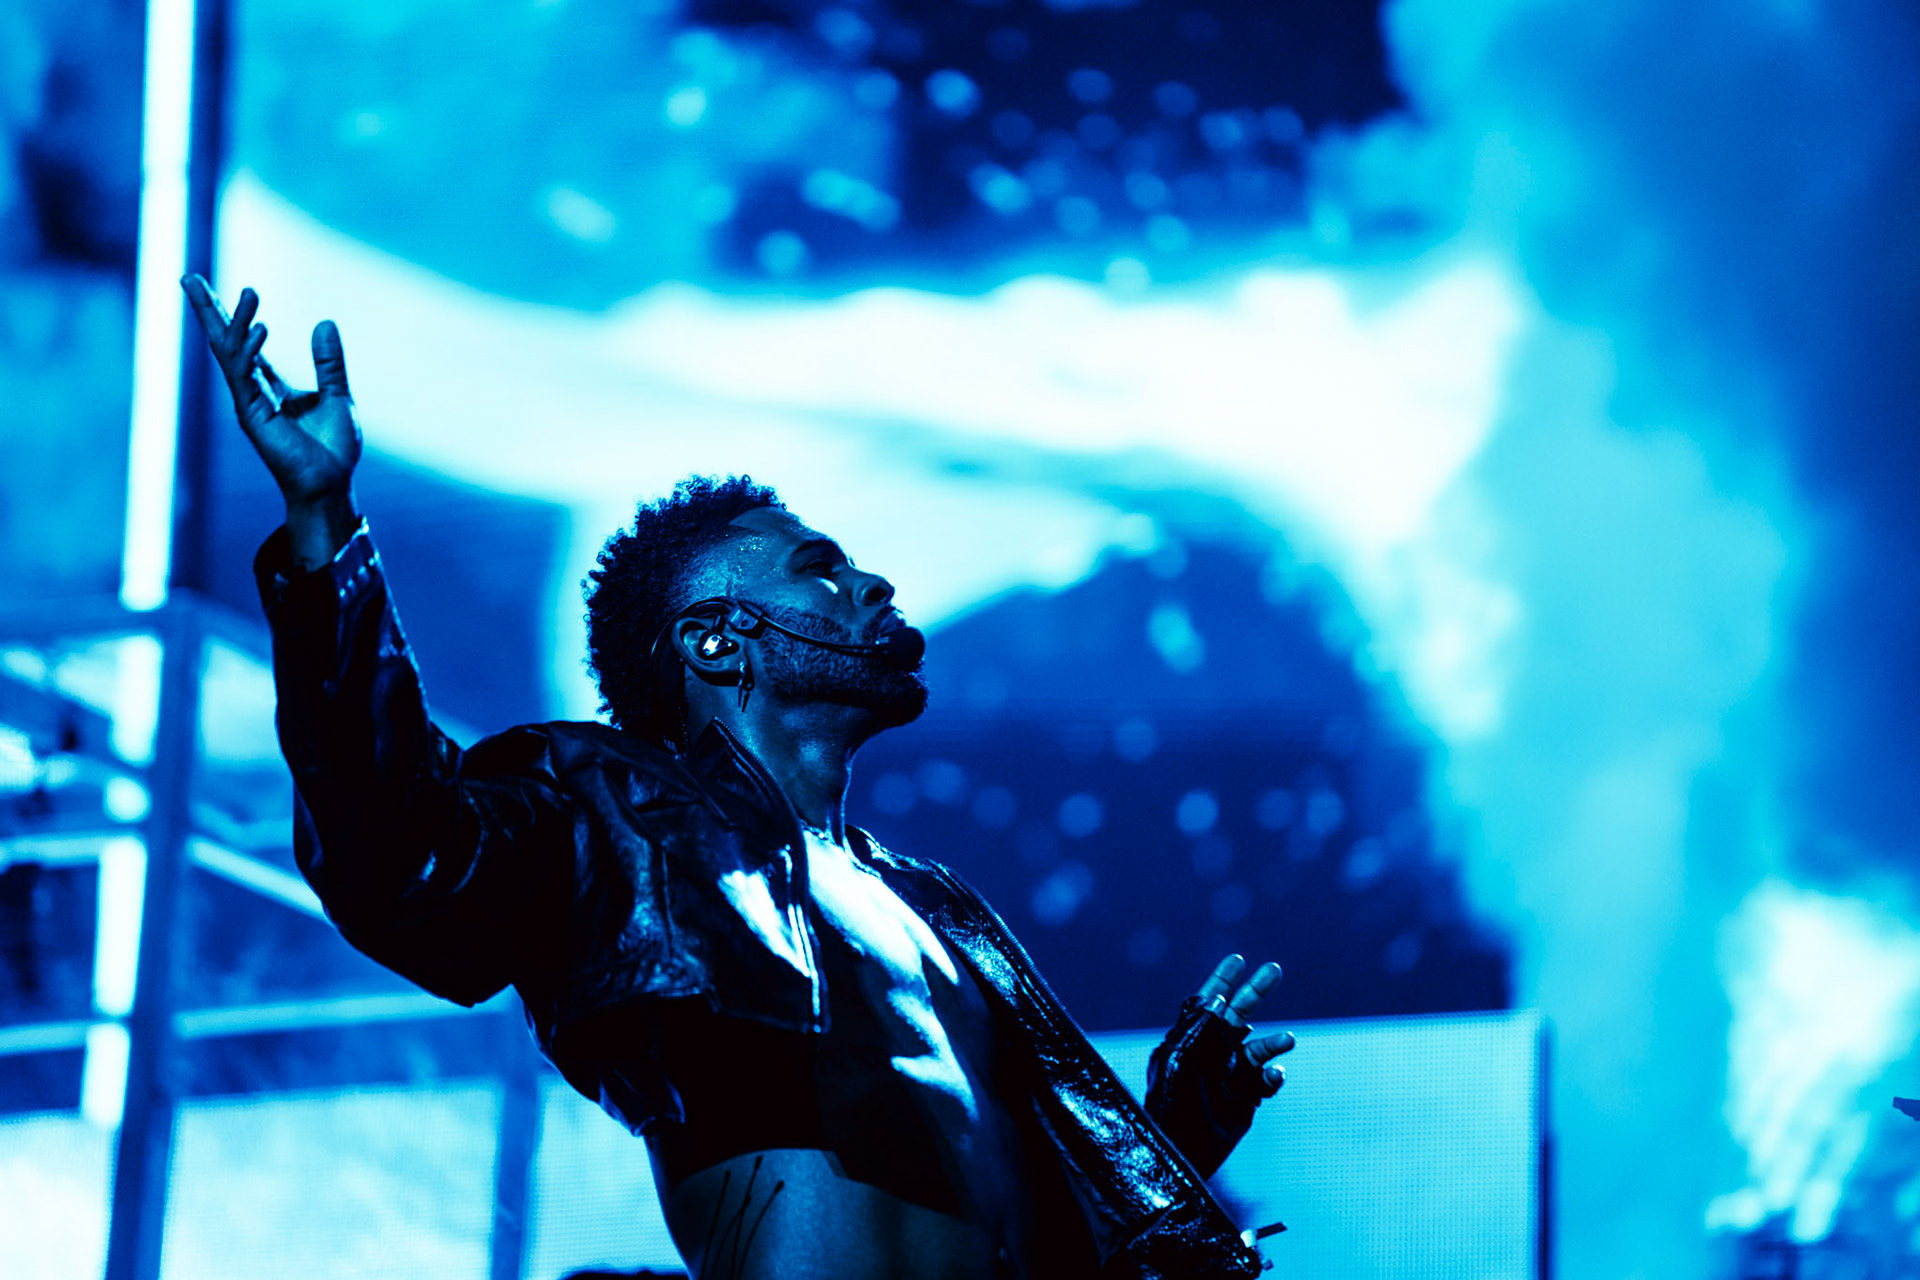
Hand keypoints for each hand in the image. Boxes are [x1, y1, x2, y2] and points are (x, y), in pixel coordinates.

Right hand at [184, 275, 362, 567]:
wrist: (331, 484)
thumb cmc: (333, 449)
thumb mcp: (338, 396)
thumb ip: (329, 363)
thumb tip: (325, 322)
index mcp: (270, 386)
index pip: (245, 343)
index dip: (233, 315)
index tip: (221, 288)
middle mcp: (253, 391)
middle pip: (224, 341)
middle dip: (207, 310)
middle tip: (187, 276)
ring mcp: (249, 403)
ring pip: (232, 354)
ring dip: (236, 321)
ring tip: (249, 292)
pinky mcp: (253, 416)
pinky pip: (245, 376)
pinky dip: (250, 351)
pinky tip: (260, 329)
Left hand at [1145, 953, 1297, 1177]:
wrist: (1181, 1153)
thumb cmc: (1170, 1106)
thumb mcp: (1180, 1062)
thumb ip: (1199, 1029)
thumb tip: (1218, 998)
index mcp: (1190, 1041)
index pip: (1207, 1003)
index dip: (1221, 980)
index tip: (1236, 960)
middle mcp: (1211, 1053)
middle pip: (1238, 1015)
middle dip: (1255, 991)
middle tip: (1274, 969)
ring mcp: (1230, 1075)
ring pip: (1259, 1048)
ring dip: (1274, 1041)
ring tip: (1286, 1040)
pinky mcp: (1246, 1099)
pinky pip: (1267, 1080)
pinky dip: (1275, 1075)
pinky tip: (1274, 1077)